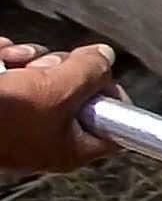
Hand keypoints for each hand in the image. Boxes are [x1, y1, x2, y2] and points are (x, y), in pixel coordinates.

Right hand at [0, 42, 117, 173]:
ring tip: (13, 60)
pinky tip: (0, 53)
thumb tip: (105, 56)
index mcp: (71, 147)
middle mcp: (48, 136)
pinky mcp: (0, 103)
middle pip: (75, 91)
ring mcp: (22, 121)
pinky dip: (7, 58)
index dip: (112, 93)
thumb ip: (91, 71)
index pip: (113, 125)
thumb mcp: (59, 89)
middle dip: (62, 68)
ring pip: (42, 77)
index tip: (101, 71)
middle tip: (46, 69)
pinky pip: (13, 73)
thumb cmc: (4, 115)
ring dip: (30, 59)